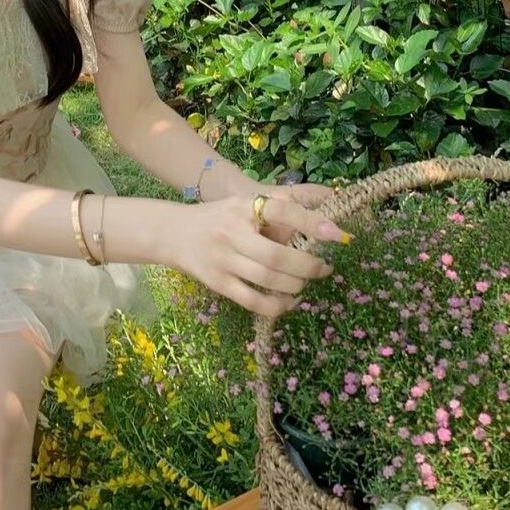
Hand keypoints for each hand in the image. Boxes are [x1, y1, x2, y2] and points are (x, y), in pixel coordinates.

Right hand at [169, 189, 348, 319]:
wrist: (172, 233)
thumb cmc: (218, 217)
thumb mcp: (242, 203)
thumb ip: (275, 207)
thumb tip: (322, 217)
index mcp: (242, 206)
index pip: (281, 210)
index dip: (311, 222)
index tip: (337, 234)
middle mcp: (231, 232)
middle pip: (277, 256)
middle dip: (308, 266)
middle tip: (324, 268)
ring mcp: (222, 260)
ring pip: (268, 280)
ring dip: (296, 285)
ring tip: (306, 283)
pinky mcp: (217, 283)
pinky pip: (253, 301)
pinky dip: (277, 306)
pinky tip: (289, 301)